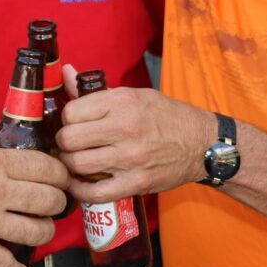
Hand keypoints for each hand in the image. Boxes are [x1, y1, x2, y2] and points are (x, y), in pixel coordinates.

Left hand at [57, 64, 211, 202]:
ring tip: (76, 160)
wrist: (202, 143)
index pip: (71, 112)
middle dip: (64, 142)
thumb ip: (96, 91)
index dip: (67, 119)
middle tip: (70, 143)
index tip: (72, 124)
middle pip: (69, 139)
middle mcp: (125, 128)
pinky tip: (79, 183)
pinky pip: (95, 192)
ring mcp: (130, 158)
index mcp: (122, 102)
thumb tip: (66, 73)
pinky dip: (80, 190)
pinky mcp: (136, 183)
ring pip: (77, 164)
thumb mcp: (134, 95)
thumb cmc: (166, 116)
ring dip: (70, 164)